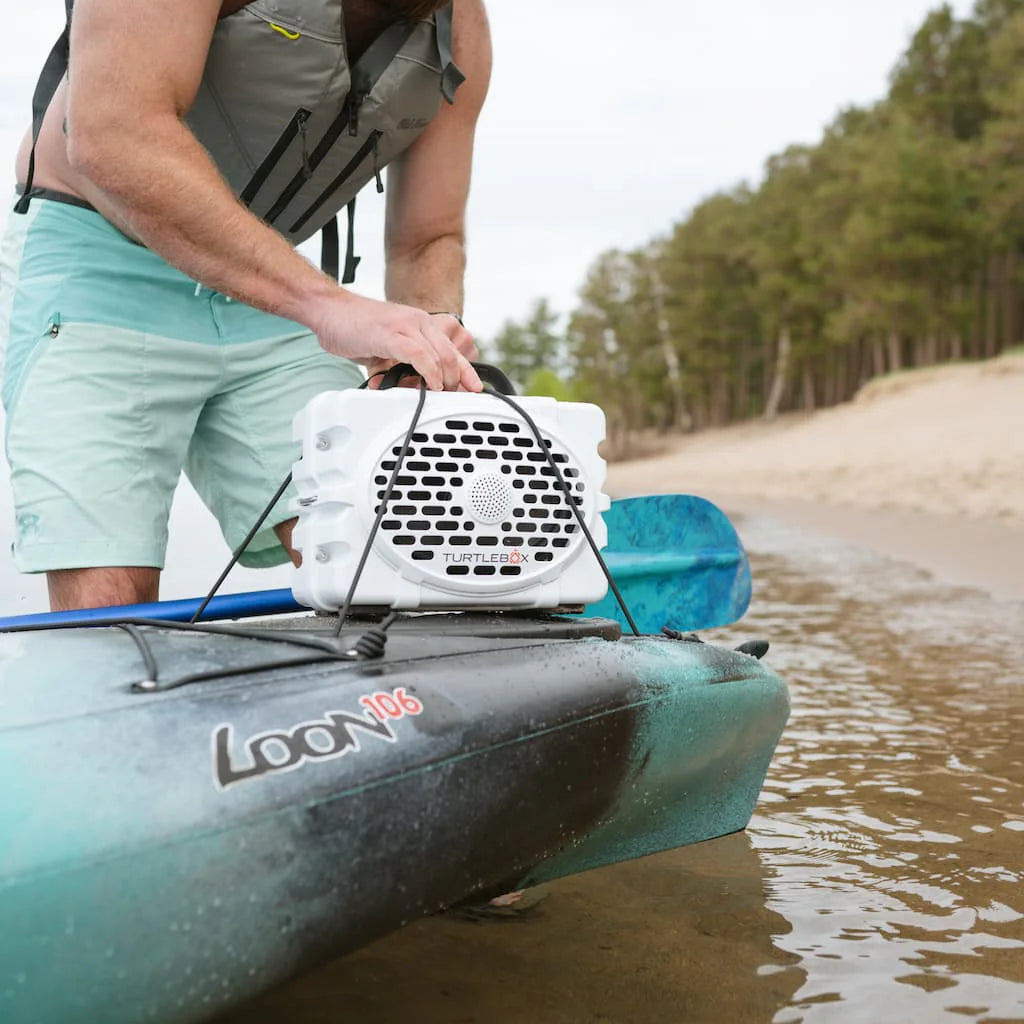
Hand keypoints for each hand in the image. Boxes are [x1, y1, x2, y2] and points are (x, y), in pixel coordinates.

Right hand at [311, 295, 480, 391]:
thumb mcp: (387, 350)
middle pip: (452, 355)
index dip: (467, 372)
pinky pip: (419, 355)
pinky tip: (430, 384)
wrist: (329, 309)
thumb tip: (412, 388)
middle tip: (451, 398)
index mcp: (421, 324)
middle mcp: (418, 322)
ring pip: (440, 355)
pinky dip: (428, 373)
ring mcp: (406, 326)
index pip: (452, 350)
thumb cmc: (356, 329)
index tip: (474, 390)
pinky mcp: (390, 334)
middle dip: (457, 381)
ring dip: (444, 380)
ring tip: (441, 394)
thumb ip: (402, 366)